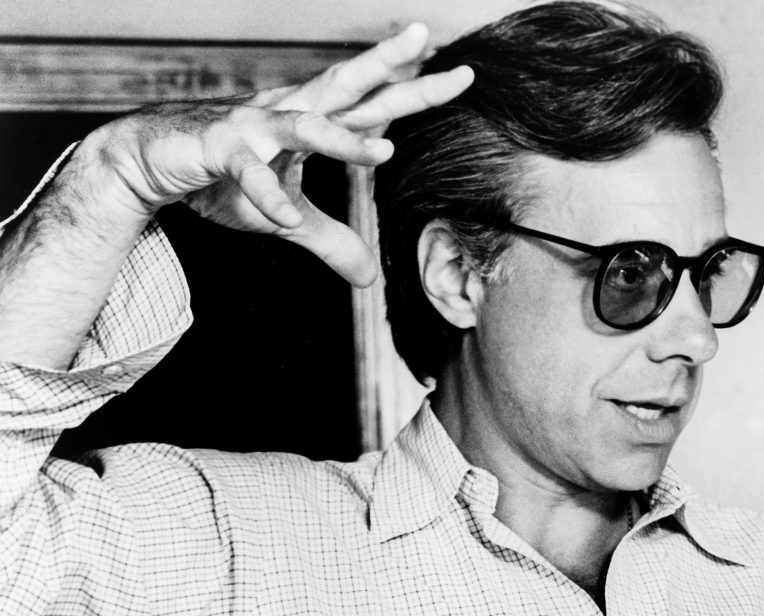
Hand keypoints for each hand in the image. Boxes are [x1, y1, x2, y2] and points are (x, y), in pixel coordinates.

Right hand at [86, 24, 471, 285]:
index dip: (414, 89)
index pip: (373, 103)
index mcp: (312, 122)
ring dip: (341, 138)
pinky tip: (283, 217)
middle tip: (425, 37)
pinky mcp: (218, 149)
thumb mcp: (289, 218)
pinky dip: (265, 195)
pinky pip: (246, 173)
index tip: (460, 73)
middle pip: (346, 86)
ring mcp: (254, 127)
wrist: (152, 162)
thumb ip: (332, 241)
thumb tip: (370, 280)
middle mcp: (289, 114)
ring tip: (382, 152)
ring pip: (303, 123)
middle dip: (386, 64)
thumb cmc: (225, 178)